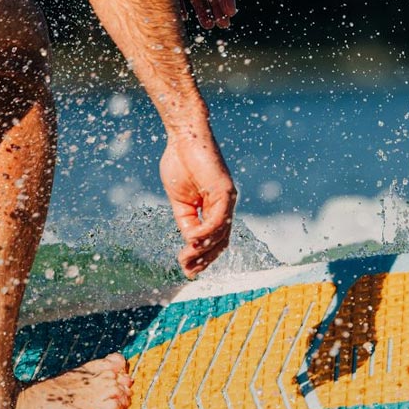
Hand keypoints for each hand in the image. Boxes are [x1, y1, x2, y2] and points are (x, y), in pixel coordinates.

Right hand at [159, 133, 236, 277]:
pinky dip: (205, 233)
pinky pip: (217, 219)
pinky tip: (192, 240)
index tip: (187, 270)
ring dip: (202, 250)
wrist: (183, 137)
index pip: (214, 240)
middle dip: (203, 261)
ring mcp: (227, 198)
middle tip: (187, 271)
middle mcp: (225, 206)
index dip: (202, 258)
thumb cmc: (180, 163)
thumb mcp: (180, 202)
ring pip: (221, 234)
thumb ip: (186, 222)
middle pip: (220, 242)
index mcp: (215, 208)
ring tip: (185, 258)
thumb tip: (190, 244)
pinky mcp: (225, 190)